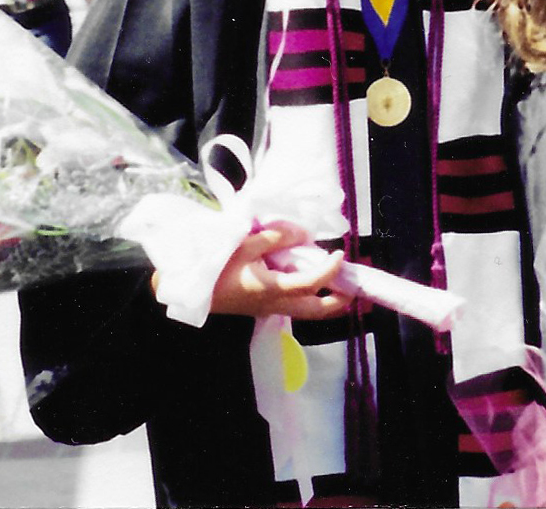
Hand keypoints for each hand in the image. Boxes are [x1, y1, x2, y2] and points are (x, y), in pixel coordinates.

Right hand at [194, 222, 353, 320]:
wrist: (193, 292)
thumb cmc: (216, 267)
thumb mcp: (245, 244)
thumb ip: (277, 237)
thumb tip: (303, 234)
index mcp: (273, 289)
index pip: (313, 283)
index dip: (331, 269)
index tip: (340, 252)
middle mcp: (277, 305)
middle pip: (319, 312)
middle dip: (341, 300)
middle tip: (353, 283)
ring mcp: (272, 310)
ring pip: (309, 312)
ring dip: (327, 299)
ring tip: (337, 280)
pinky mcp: (266, 308)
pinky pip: (296, 306)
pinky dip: (310, 296)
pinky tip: (308, 276)